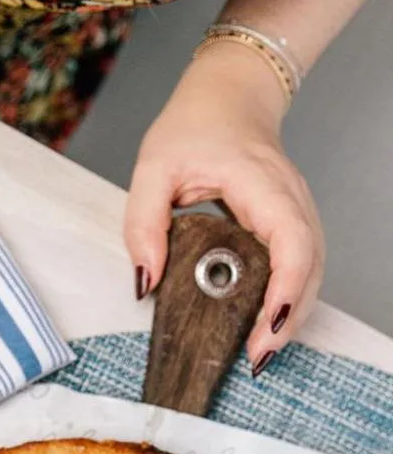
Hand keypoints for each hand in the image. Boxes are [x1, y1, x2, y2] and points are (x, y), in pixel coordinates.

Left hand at [124, 40, 323, 373]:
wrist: (227, 96)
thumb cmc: (194, 126)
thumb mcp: (152, 169)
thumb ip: (143, 224)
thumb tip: (146, 281)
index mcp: (260, 182)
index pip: (290, 239)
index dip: (286, 286)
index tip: (268, 324)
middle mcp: (290, 198)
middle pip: (309, 265)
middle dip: (288, 316)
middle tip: (258, 357)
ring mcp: (296, 209)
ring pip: (311, 270)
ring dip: (292, 313)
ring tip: (262, 352)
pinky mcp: (291, 222)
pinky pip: (301, 265)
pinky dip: (289, 298)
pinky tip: (267, 325)